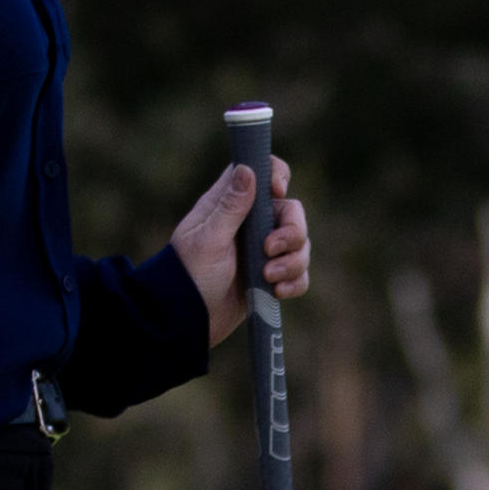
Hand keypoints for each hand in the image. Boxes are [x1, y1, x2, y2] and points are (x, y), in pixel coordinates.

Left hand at [173, 156, 313, 344]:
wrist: (188, 320)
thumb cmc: (190, 276)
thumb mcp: (209, 239)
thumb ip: (230, 207)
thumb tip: (247, 169)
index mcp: (230, 204)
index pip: (263, 172)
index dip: (278, 176)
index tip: (278, 193)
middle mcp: (250, 223)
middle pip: (292, 211)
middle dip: (291, 232)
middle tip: (269, 250)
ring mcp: (263, 250)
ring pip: (301, 244)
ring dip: (292, 262)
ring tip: (268, 278)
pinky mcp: (271, 277)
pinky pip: (300, 273)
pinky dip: (295, 282)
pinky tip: (276, 292)